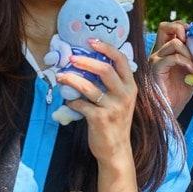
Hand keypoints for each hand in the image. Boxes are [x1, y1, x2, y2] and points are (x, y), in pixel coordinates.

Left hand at [57, 39, 136, 166]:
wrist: (116, 150)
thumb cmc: (115, 122)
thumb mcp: (121, 100)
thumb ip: (113, 84)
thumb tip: (90, 64)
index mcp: (131, 87)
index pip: (122, 60)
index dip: (106, 48)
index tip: (92, 41)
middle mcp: (124, 95)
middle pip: (105, 70)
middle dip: (86, 60)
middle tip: (71, 57)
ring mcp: (113, 108)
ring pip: (89, 87)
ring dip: (72, 79)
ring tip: (61, 76)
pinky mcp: (100, 119)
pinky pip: (81, 104)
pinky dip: (72, 100)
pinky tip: (69, 100)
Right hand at [149, 20, 192, 115]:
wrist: (170, 109)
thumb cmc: (179, 92)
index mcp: (166, 50)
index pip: (172, 28)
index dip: (185, 26)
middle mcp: (158, 52)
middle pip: (165, 26)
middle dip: (181, 28)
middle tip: (192, 40)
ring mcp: (156, 59)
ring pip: (173, 42)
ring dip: (189, 51)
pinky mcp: (156, 68)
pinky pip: (172, 57)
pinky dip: (186, 62)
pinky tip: (192, 71)